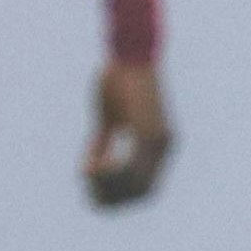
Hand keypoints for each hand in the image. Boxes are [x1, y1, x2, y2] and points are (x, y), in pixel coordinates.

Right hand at [84, 60, 173, 207]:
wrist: (129, 53)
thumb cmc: (118, 81)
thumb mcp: (109, 119)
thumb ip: (104, 144)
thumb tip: (92, 168)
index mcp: (158, 145)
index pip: (144, 188)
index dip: (118, 197)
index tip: (93, 193)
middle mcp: (164, 146)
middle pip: (142, 193)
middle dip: (111, 198)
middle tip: (85, 188)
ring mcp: (160, 140)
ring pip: (137, 185)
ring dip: (108, 187)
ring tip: (86, 177)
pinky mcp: (149, 131)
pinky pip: (131, 166)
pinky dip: (110, 173)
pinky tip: (91, 169)